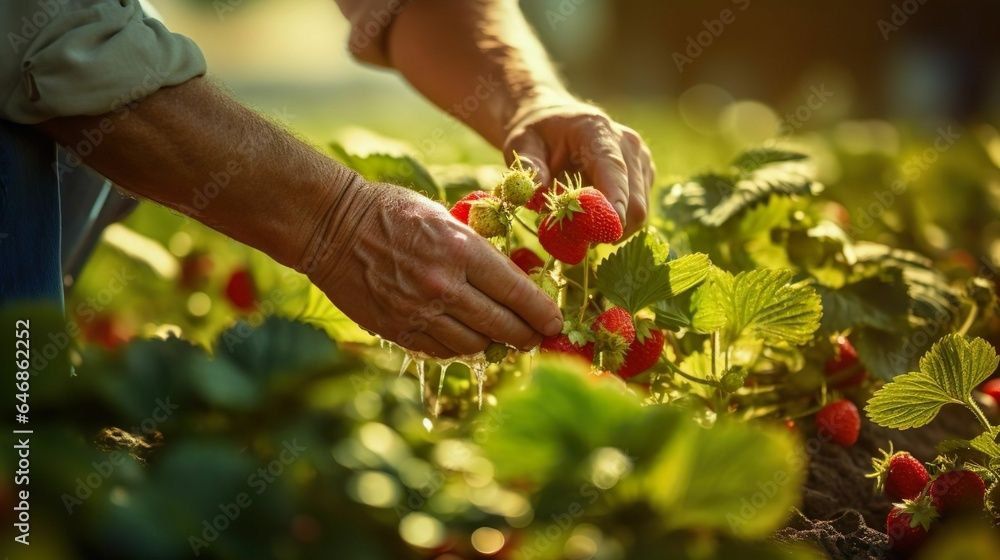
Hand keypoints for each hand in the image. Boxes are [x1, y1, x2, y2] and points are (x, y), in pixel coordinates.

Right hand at [308, 181, 562, 358]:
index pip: (517, 292)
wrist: (331, 227)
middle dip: (526, 336)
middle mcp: (445, 286)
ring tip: (499, 337)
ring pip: (474, 344)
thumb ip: (475, 250)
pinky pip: (441, 350)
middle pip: (502, 325)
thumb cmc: (391, 212)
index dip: (542, 312)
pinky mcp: (397, 329)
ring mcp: (419, 312)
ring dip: (491, 343)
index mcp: (461, 250)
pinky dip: (458, 347)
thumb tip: (508, 280)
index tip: (556, 323)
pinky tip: (464, 337)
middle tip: (537, 339)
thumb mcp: (443, 218)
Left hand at [503, 102, 654, 236]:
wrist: (555, 121)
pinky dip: (614, 222)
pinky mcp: (644, 176)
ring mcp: (641, 161)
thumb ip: (530, 166)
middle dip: (607, 227)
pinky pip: (636, 212)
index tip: (605, 232)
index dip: (613, 204)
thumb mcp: (522, 143)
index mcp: (598, 132)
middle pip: (634, 202)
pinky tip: (591, 212)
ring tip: (578, 221)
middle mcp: (629, 145)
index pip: (614, 171)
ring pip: (638, 213)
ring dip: (609, 227)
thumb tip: (536, 191)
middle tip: (574, 240)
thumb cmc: (538, 134)